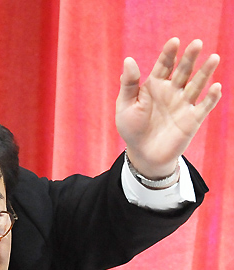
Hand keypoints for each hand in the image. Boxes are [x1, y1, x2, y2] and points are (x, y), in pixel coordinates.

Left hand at [116, 38, 221, 178]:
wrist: (143, 154)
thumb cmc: (132, 129)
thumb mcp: (125, 106)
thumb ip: (128, 84)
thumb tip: (129, 59)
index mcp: (155, 85)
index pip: (164, 65)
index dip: (169, 54)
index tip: (174, 42)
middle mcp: (172, 91)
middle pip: (183, 70)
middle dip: (189, 58)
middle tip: (196, 44)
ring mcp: (183, 104)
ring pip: (197, 84)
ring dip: (205, 72)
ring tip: (214, 58)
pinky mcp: (192, 119)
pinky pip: (204, 106)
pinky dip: (211, 97)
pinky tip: (216, 87)